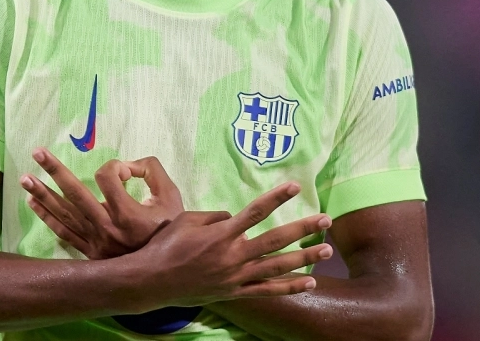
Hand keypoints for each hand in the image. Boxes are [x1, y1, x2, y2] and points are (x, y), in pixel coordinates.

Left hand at [21, 148, 183, 258]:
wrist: (166, 270)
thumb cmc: (169, 230)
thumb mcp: (171, 196)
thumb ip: (152, 172)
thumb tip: (128, 162)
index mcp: (128, 214)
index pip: (107, 178)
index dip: (114, 166)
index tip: (125, 171)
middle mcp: (107, 228)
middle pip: (75, 194)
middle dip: (55, 171)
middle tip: (37, 152)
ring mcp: (95, 242)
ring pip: (64, 214)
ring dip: (43, 194)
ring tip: (25, 178)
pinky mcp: (90, 252)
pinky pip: (64, 233)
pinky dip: (47, 217)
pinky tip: (33, 202)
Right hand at [124, 182, 332, 308]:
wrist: (152, 280)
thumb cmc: (166, 246)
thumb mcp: (187, 220)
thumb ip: (215, 216)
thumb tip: (235, 218)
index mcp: (222, 234)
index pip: (256, 212)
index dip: (277, 197)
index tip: (295, 186)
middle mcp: (234, 256)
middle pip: (276, 240)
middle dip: (303, 229)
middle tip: (326, 219)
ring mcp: (236, 277)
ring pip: (278, 267)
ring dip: (304, 257)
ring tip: (327, 249)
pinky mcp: (235, 292)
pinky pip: (267, 291)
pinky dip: (290, 287)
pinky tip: (309, 282)